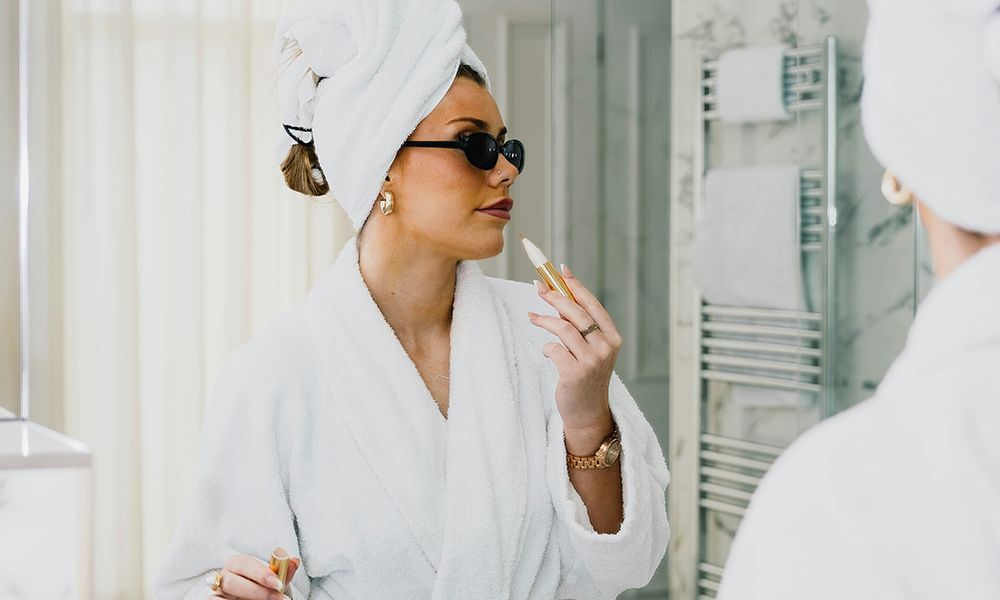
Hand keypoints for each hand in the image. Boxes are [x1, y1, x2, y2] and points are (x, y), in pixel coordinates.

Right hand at [207, 553, 300, 599]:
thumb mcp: (278, 584)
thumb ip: (283, 573)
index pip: (243, 563)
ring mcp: (218, 593)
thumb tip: (293, 561)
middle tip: (278, 598)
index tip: (278, 583)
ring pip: (222, 596)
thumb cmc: (267, 592)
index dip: (260, 572)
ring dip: (249, 599)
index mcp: (238, 564)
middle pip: (232, 581)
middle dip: (258, 591)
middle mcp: (224, 577)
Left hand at [527, 264, 622, 444]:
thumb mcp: (591, 350)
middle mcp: (605, 347)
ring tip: (532, 317)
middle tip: (538, 287)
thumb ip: (580, 327)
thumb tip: (557, 296)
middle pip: (576, 312)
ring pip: (563, 328)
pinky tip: (546, 353)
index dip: (575, 285)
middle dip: (554, 296)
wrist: (588, 412)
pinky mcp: (575, 374)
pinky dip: (546, 348)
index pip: (592, 304)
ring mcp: (592, 361)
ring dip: (543, 320)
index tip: (560, 269)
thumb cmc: (586, 376)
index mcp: (612, 337)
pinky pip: (553, 350)